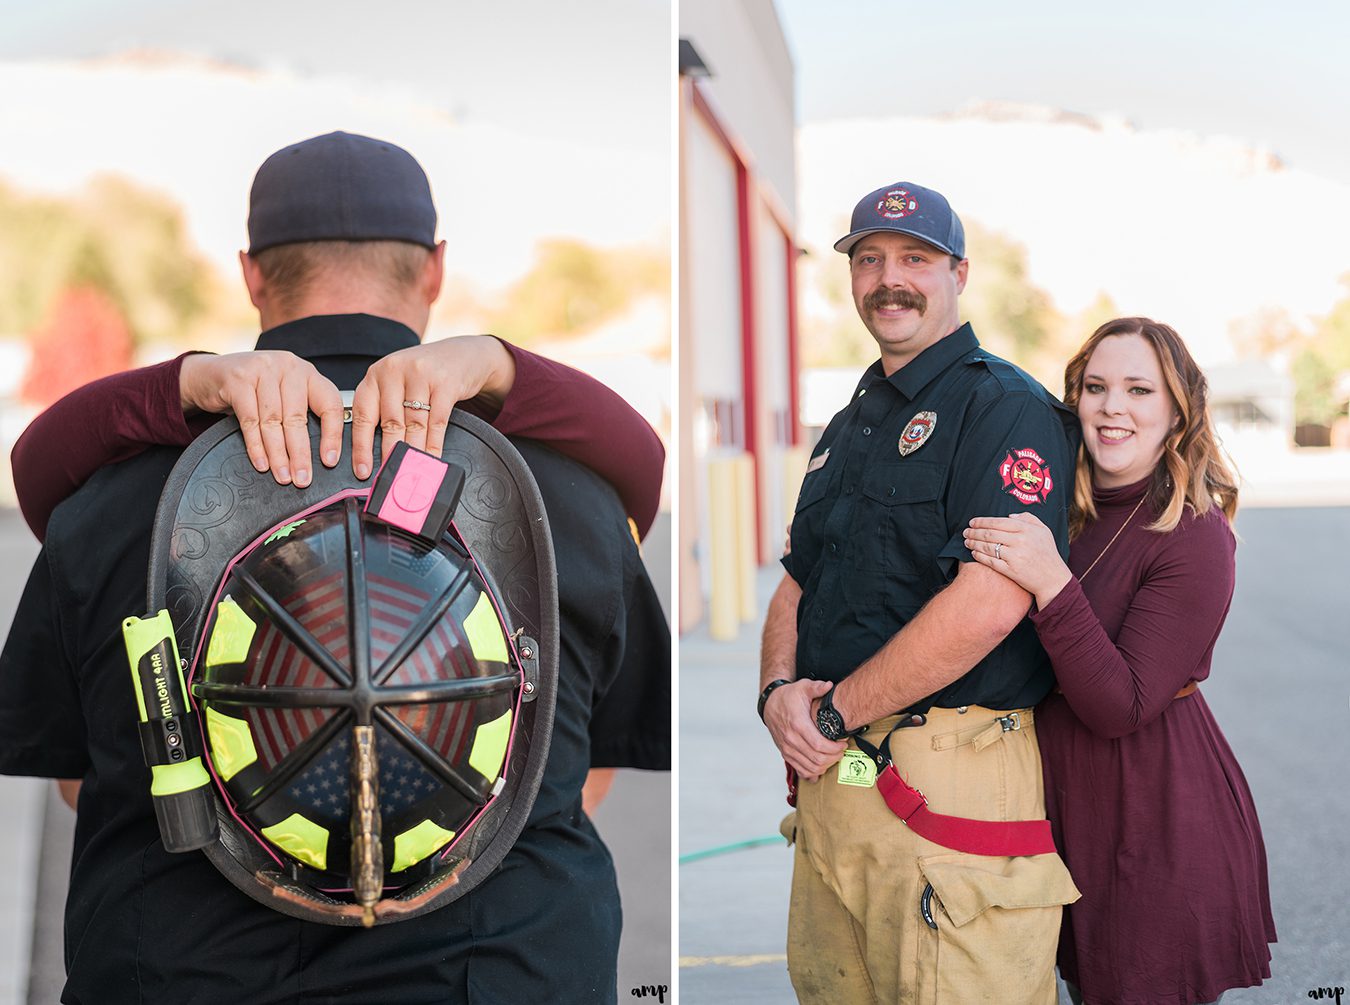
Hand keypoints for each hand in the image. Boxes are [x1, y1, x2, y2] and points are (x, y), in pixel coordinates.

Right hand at [180, 351, 343, 486]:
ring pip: (273, 421)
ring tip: (282, 475)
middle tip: (302, 478)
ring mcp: (262, 370)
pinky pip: (250, 420)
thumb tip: (321, 455)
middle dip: (300, 454)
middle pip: (298, 417)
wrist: (211, 374)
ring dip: (278, 454)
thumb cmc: (255, 388)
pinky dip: (256, 446)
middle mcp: (288, 367)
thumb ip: (302, 413)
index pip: (329, 404)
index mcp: (308, 373)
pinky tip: (262, 463)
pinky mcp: (238, 380)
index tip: (330, 460)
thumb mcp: (285, 394)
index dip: (332, 435)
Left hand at [350, 335, 515, 478]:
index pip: (362, 414)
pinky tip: (432, 457)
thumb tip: (379, 452)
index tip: (362, 470)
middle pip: (390, 422)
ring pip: (414, 424)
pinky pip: (438, 421)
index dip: (361, 446)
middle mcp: (394, 370)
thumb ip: (386, 408)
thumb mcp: (399, 383)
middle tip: (392, 474)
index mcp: (376, 374)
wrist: (463, 353)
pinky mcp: (445, 382)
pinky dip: (435, 444)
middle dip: (391, 453)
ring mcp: (421, 374)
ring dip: (414, 451)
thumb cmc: (426, 374)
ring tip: (413, 470)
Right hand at [762, 678, 846, 780]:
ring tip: (833, 757)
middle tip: (841, 751)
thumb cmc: (788, 696)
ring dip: (825, 766)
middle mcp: (791, 739)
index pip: (819, 745)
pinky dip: (812, 773)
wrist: (769, 704)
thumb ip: (817, 687)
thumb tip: (829, 685)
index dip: (834, 748)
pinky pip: (801, 771)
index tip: (843, 743)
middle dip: (833, 757)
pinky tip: (821, 767)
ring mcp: (787, 748)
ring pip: (810, 768)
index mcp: (798, 724)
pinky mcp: (785, 754)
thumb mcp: (802, 687)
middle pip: (817, 759)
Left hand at [963, 512, 1071, 608]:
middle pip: (989, 534)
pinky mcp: (1011, 570)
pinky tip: (973, 552)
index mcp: (1026, 529)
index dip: (982, 521)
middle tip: (965, 531)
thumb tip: (1009, 516)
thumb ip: (1028, 518)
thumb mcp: (1044, 530)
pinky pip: (990, 561)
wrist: (1053, 579)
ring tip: (966, 541)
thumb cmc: (1048, 553)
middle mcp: (1020, 541)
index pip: (998, 522)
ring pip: (988, 547)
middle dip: (974, 532)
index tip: (972, 522)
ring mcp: (1015, 556)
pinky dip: (979, 556)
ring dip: (974, 543)